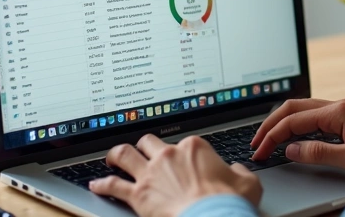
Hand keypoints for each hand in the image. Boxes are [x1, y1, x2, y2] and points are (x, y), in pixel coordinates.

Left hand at [90, 134, 261, 216]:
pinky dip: (102, 185)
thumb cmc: (228, 203)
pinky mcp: (138, 194)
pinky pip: (113, 186)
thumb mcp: (247, 183)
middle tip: (142, 152)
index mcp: (194, 148)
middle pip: (149, 142)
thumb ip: (240, 172)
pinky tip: (96, 186)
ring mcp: (151, 173)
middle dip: (145, 146)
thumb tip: (237, 170)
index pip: (183, 143)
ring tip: (111, 158)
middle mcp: (169, 155)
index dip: (182, 153)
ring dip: (116, 155)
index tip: (183, 161)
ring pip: (125, 155)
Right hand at [250, 98, 344, 175]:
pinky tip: (292, 135)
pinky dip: (296, 124)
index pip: (294, 120)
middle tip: (256, 142)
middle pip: (293, 107)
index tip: (260, 151)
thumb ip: (319, 153)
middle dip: (271, 124)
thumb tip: (291, 150)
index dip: (272, 136)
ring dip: (283, 122)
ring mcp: (343, 110)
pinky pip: (314, 115)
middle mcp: (338, 105)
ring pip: (303, 110)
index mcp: (338, 111)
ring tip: (268, 138)